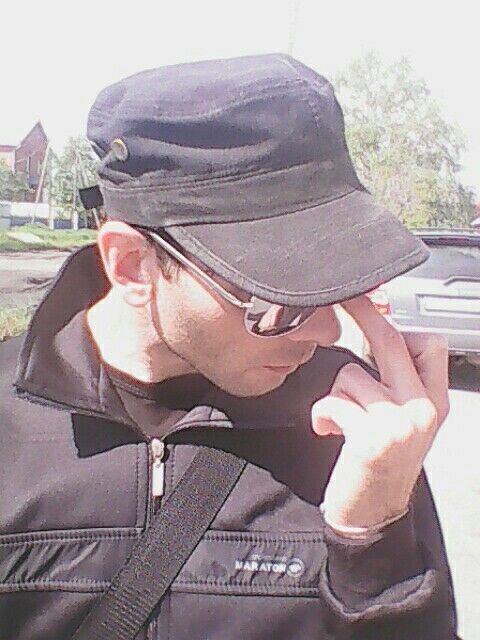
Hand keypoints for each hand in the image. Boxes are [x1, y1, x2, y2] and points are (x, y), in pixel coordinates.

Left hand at [312, 295, 449, 533]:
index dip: (398, 322)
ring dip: (336, 396)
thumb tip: (377, 334)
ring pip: (351, 375)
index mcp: (434, 401)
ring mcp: (400, 423)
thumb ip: (398, 382)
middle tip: (345, 297)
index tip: (376, 308)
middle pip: (391, 342)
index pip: (429, 344)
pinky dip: (321, 415)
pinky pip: (333, 402)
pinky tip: (328, 431)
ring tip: (341, 420)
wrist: (374, 511)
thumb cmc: (383, 462)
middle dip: (362, 313)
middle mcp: (423, 409)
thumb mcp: (406, 421)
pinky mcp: (372, 438)